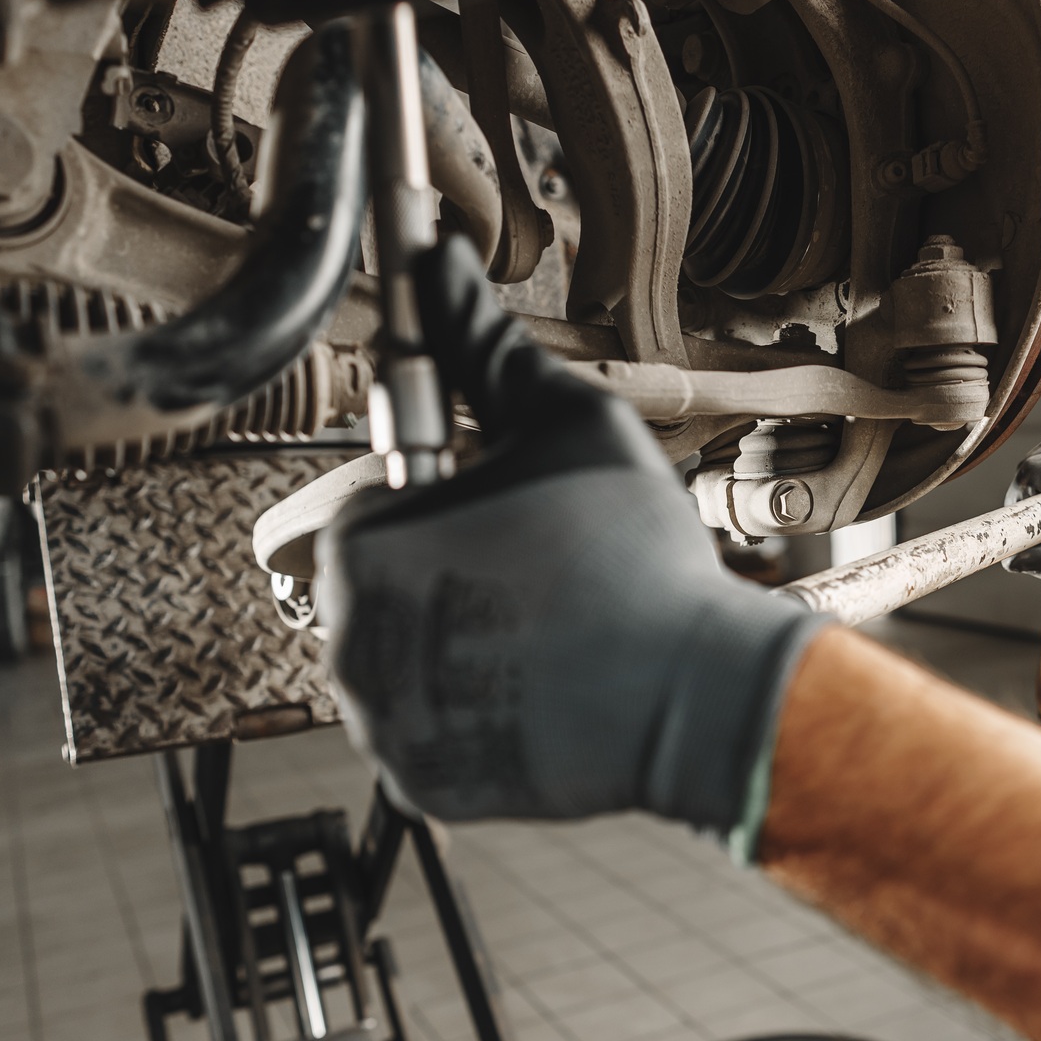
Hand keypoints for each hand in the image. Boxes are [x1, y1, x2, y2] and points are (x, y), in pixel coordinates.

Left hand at [317, 237, 826, 836]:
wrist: (692, 694)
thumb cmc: (635, 556)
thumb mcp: (565, 422)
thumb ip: (484, 345)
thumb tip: (439, 258)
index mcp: (365, 543)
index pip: (386, 504)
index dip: (460, 500)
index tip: (520, 517)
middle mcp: (347, 641)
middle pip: (388, 585)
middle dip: (454, 573)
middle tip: (545, 574)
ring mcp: (378, 722)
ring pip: (405, 659)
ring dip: (459, 640)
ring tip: (549, 630)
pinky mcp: (417, 783)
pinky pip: (428, 730)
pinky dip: (472, 712)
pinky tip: (538, 688)